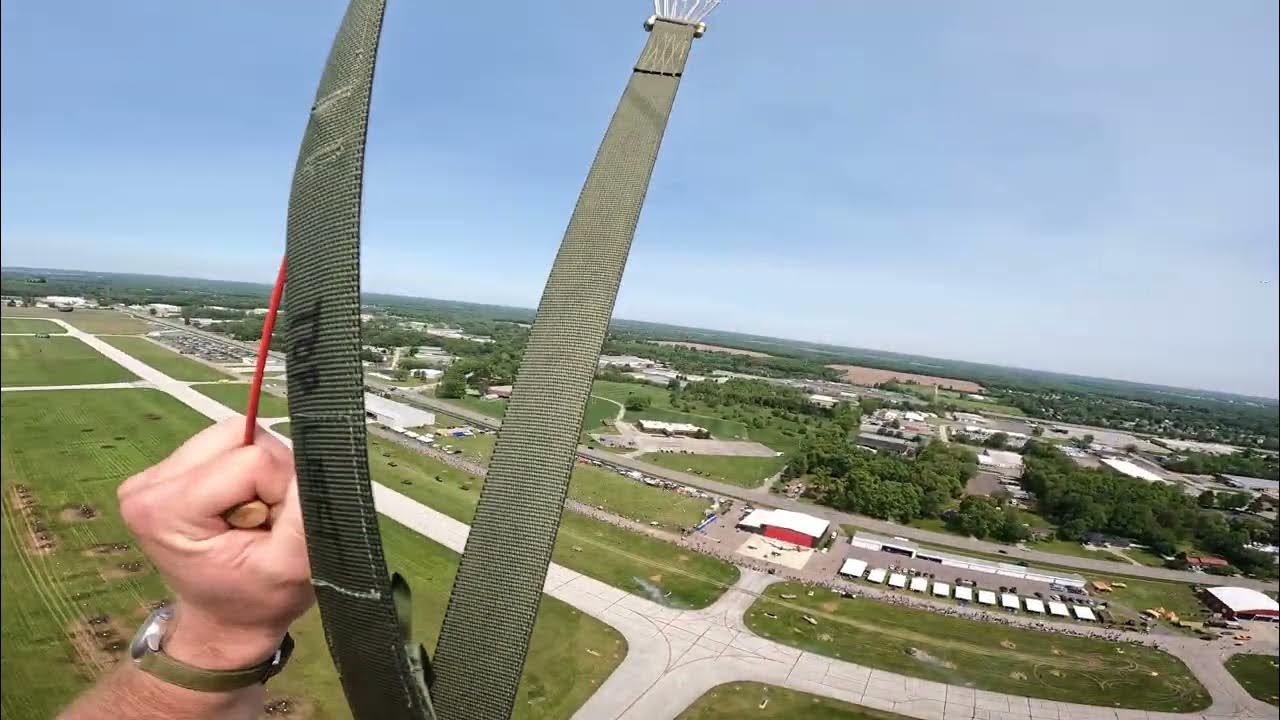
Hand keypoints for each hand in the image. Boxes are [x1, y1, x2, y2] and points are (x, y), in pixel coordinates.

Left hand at [118, 419, 311, 669]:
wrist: (227, 622)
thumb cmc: (257, 602)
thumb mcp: (291, 567)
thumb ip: (306, 515)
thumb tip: (322, 459)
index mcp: (165, 508)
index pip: (253, 461)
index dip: (281, 491)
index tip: (273, 532)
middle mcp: (148, 484)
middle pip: (239, 436)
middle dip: (270, 475)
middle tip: (266, 521)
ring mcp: (152, 474)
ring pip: (235, 434)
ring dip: (261, 471)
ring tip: (256, 515)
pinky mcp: (167, 470)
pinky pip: (226, 444)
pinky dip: (247, 470)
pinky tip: (242, 505)